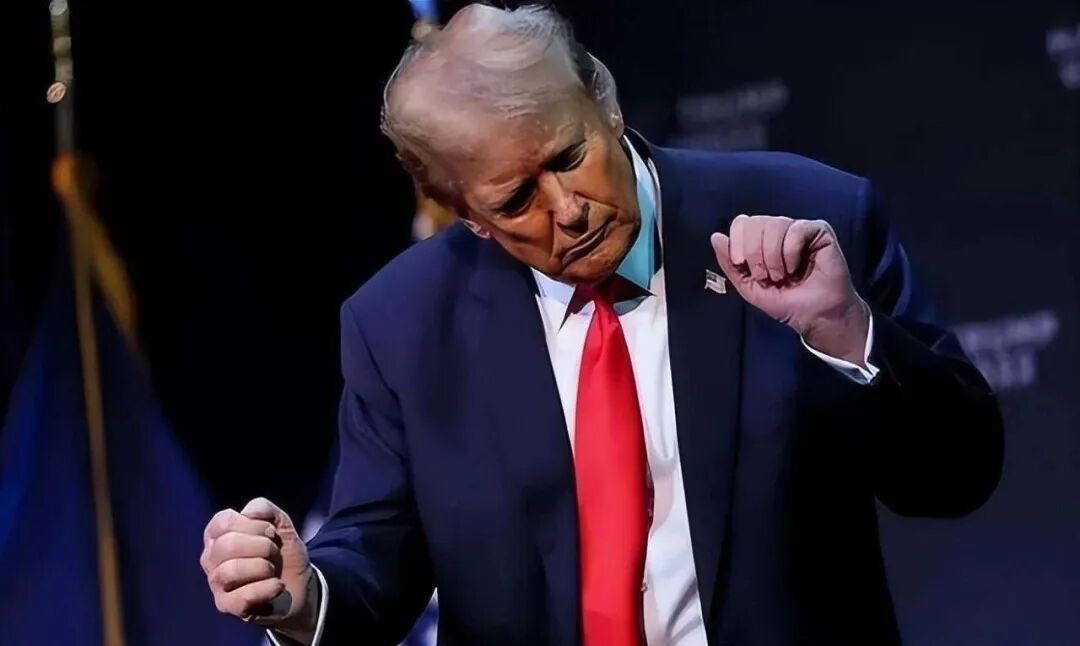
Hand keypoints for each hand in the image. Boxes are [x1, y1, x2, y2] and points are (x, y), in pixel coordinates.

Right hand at [201, 498, 316, 640]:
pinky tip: (277, 586)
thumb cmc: (282, 553)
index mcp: (219, 535)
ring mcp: (216, 583)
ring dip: (262, 567)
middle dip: (261, 546)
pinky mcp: (227, 606)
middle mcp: (211, 558)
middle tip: (274, 552)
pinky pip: (241, 597)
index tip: (271, 532)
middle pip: (227, 545)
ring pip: (231, 571)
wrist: (298, 585)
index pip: (223, 521)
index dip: (253, 524)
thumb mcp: (279, 524)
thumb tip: (248, 512)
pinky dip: (266, 589)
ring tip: (273, 570)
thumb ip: (264, 508)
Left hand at [710, 215, 868, 364]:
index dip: (737, 242)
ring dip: (773, 257)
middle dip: (754, 253)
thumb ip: (730, 263)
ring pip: (774, 225)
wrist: (815, 316)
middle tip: (765, 276)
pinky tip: (797, 267)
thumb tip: (716, 236)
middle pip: (755, 222)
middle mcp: (779, 230)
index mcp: (761, 239)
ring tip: (782, 275)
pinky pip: (795, 230)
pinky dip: (790, 253)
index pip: (741, 223)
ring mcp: (799, 229)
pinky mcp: (819, 231)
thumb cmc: (785, 302)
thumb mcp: (748, 286)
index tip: (741, 265)